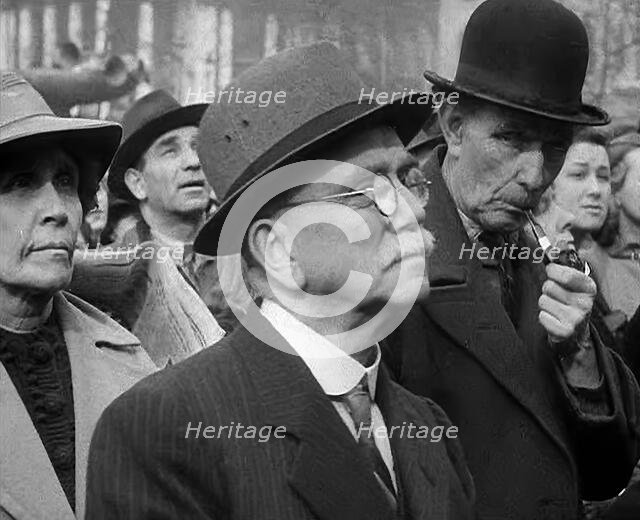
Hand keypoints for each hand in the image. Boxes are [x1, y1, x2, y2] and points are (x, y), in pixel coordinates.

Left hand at [539, 263, 600, 386]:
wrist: (576, 332)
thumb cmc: (571, 303)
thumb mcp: (574, 283)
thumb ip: (563, 265)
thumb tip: (551, 248)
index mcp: (588, 288)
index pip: (567, 274)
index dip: (553, 271)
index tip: (551, 271)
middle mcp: (585, 303)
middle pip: (549, 286)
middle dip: (548, 290)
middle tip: (556, 296)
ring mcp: (576, 318)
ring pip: (543, 300)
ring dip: (545, 304)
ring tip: (555, 308)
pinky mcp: (565, 331)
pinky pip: (542, 316)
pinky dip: (544, 317)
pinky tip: (553, 319)